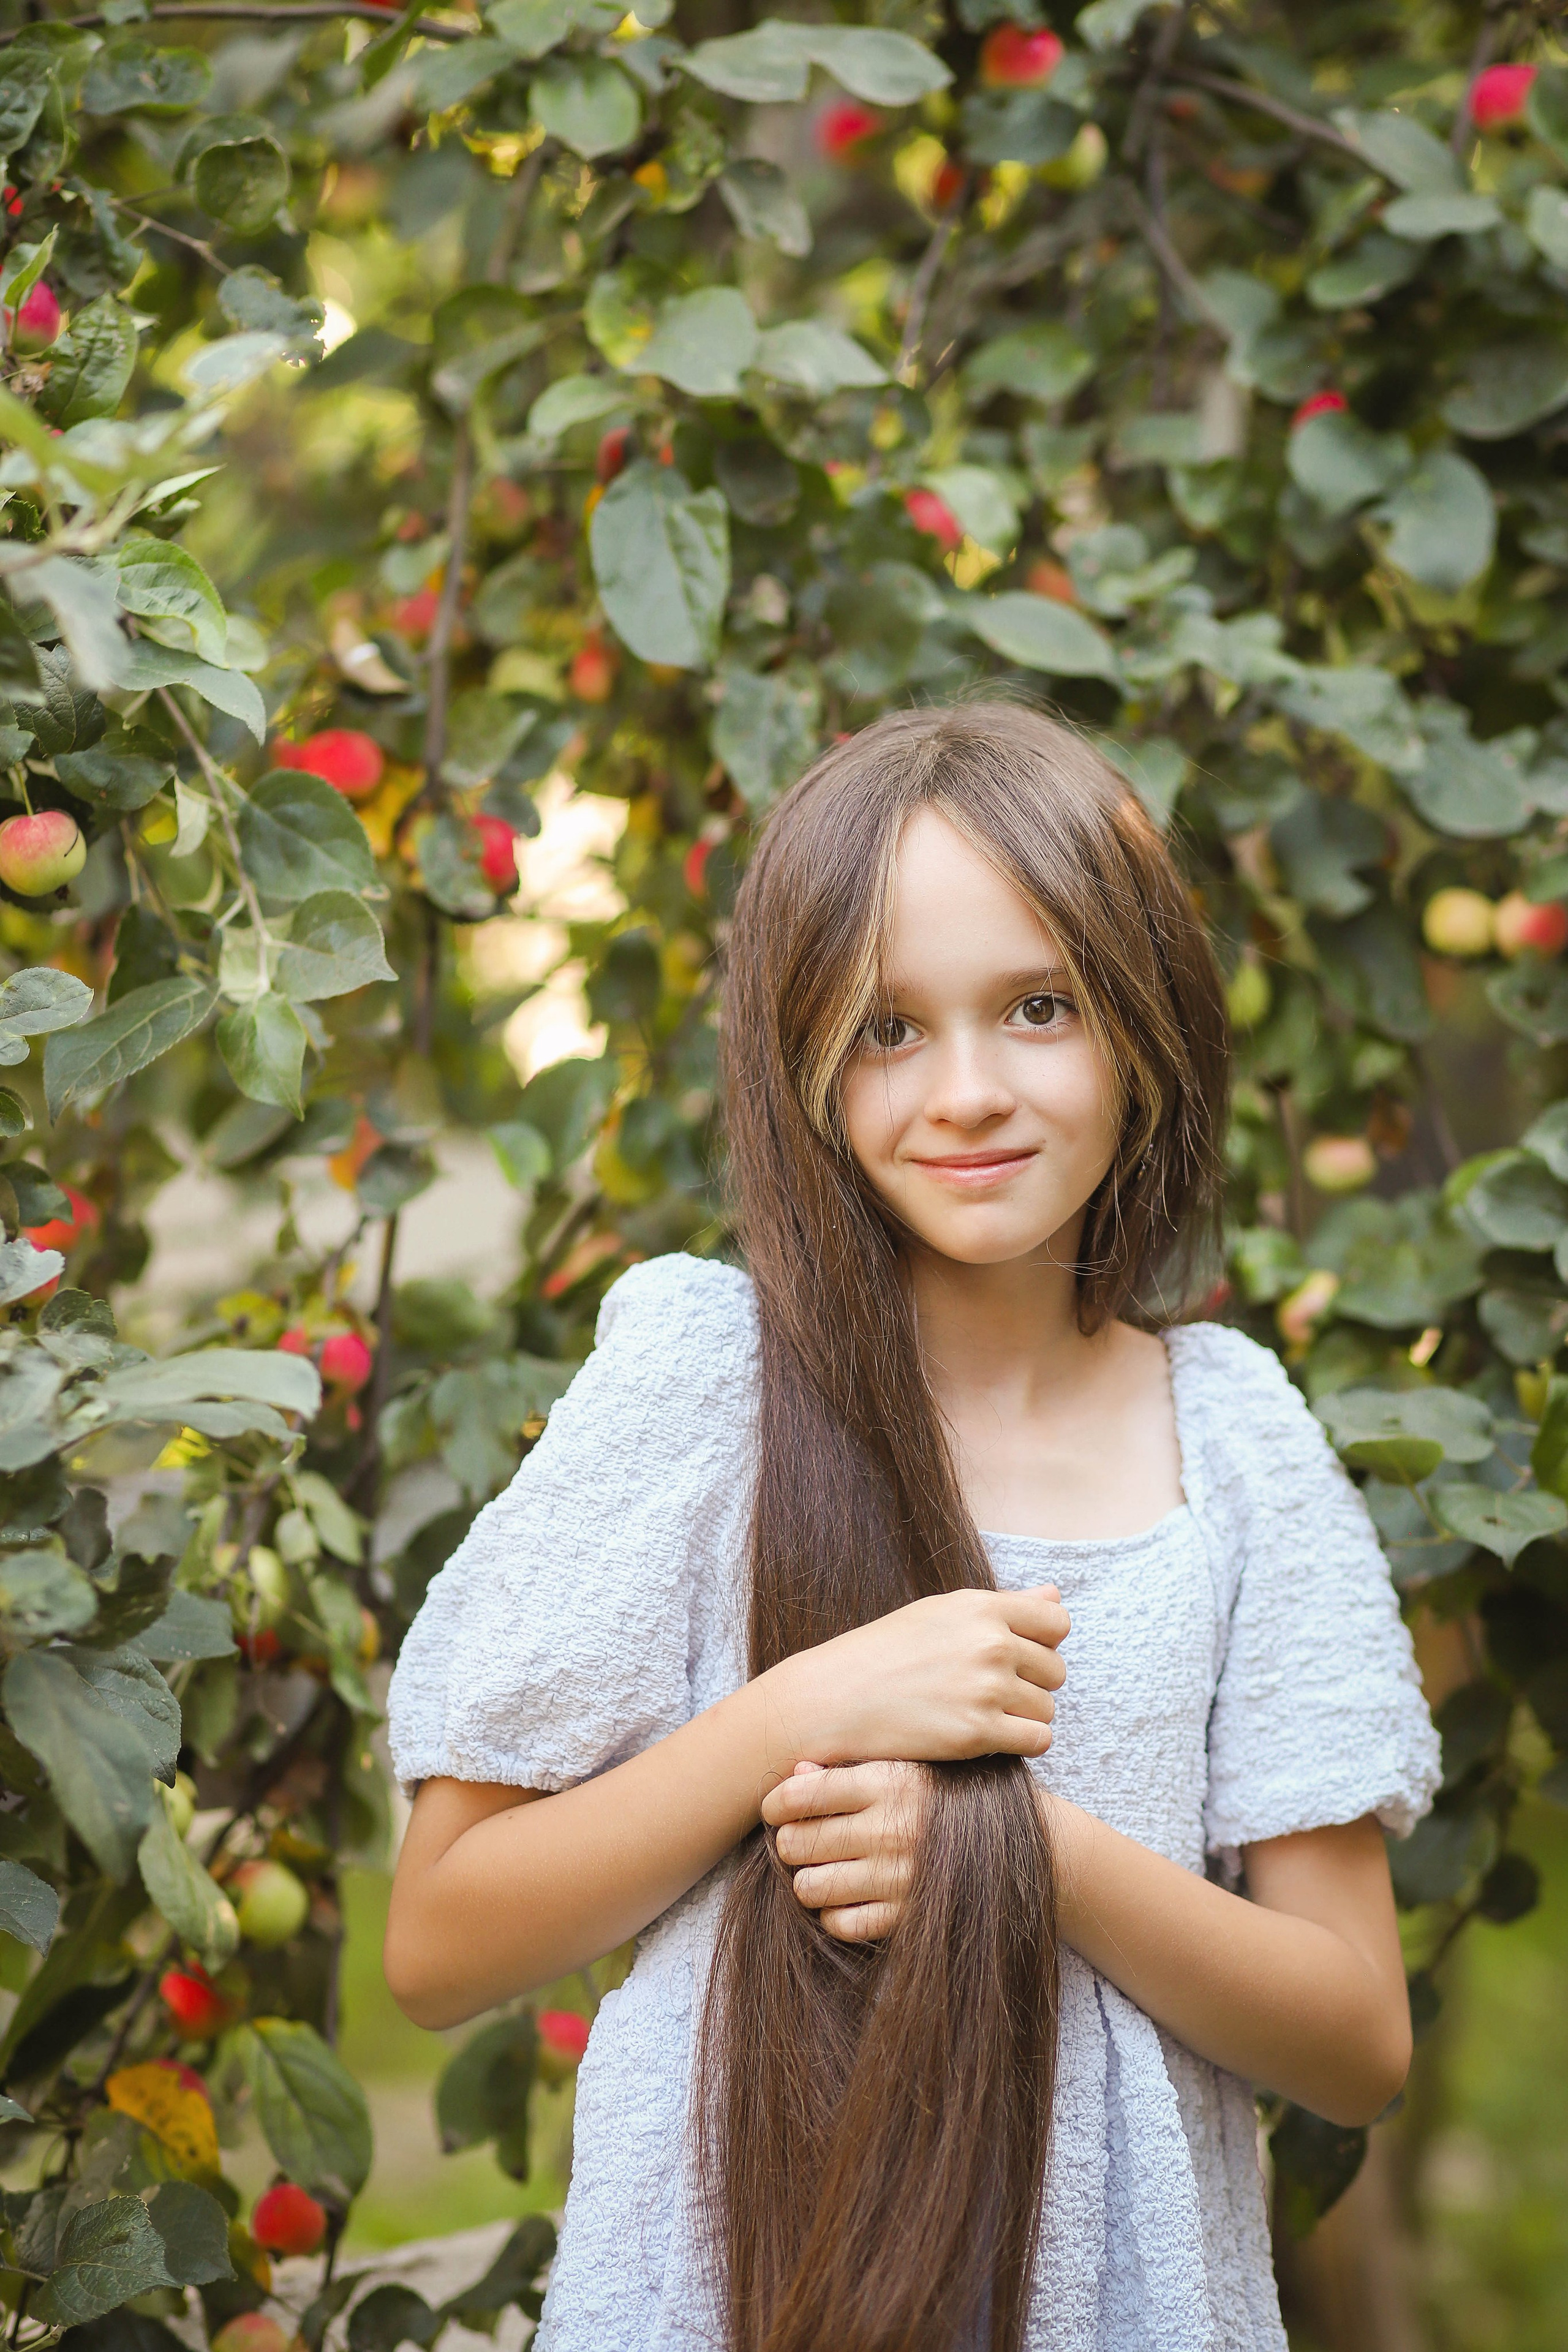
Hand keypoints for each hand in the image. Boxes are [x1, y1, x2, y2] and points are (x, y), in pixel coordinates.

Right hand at [761, 1584, 1067, 1769]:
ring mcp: (985, 1689)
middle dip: (1032, 1684)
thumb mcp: (942, 1613)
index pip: (1057, 1622)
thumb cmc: (885, 1653)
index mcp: (981, 1607)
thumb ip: (1005, 1606)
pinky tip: (988, 1737)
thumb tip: (1055, 1595)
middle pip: (1055, 1670)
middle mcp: (990, 1644)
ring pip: (1046, 1709)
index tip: (1018, 1656)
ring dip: (1024, 1717)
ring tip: (982, 1714)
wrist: (835, 1698)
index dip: (1044, 1642)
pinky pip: (1037, 1740)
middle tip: (989, 1691)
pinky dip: (1021, 1743)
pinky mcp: (976, 1734)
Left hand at [762, 1760, 928, 1942]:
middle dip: (791, 1843)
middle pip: (798, 1843)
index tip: (775, 1809)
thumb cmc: (946, 1796)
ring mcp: (898, 1877)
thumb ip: (849, 1769)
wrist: (1015, 1843)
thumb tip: (795, 1775)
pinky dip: (834, 1913)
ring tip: (821, 1869)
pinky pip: (841, 1924)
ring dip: (808, 1880)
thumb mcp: (906, 1767)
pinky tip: (846, 1897)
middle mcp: (890, 1829)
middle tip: (800, 1840)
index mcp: (888, 1782)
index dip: (776, 1804)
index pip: (803, 1795)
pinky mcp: (906, 1916)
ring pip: (810, 1888)